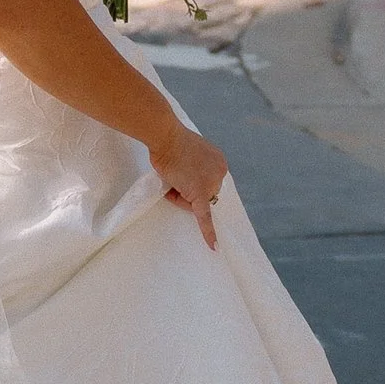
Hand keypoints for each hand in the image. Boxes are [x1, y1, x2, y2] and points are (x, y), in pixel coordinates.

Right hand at [146, 108, 227, 247]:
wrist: (164, 136)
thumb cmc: (170, 142)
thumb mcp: (187, 154)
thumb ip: (193, 167)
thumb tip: (186, 182)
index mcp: (219, 162)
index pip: (207, 183)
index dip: (191, 182)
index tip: (182, 171)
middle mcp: (220, 172)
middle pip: (204, 194)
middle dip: (187, 192)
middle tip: (173, 177)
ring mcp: (211, 183)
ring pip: (196, 203)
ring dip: (181, 197)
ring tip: (170, 180)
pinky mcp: (199, 193)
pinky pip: (204, 217)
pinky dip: (209, 232)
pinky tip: (213, 246)